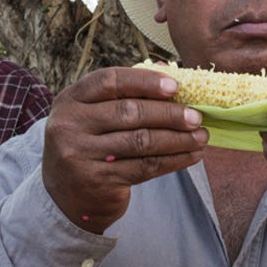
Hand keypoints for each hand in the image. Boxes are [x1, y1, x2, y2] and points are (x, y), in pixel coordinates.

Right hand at [42, 66, 208, 232]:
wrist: (66, 196)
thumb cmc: (90, 145)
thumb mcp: (94, 115)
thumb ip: (126, 93)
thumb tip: (170, 70)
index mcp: (70, 100)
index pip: (110, 81)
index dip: (145, 81)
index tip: (175, 87)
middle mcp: (69, 125)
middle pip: (129, 112)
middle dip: (169, 114)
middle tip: (197, 116)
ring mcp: (81, 155)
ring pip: (141, 142)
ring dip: (178, 139)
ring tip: (201, 137)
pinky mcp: (97, 181)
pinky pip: (144, 167)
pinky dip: (173, 160)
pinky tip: (191, 156)